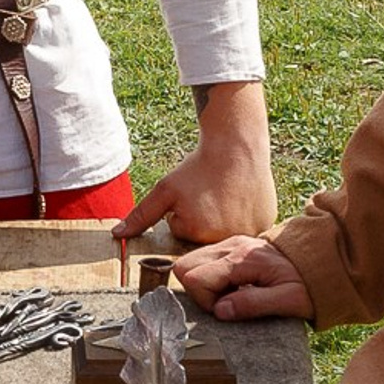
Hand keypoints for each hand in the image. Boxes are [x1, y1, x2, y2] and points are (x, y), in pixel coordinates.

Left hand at [118, 80, 277, 245]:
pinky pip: (249, 227)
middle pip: (204, 237)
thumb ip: (141, 216)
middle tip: (210, 195)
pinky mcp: (267, 222)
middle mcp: (226, 238)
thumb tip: (116, 235)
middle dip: (203, 219)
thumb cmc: (198, 167)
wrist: (236, 145)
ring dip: (224, 218)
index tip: (195, 196)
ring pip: (227, 232)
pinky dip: (245, 216)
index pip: (183, 233)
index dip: (184, 214)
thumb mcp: (165, 190)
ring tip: (226, 195)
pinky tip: (242, 197)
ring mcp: (250, 232)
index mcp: (199, 234)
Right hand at [168, 232, 312, 320]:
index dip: (205, 300)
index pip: (195, 277)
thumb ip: (253, 304)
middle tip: (224, 302)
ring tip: (230, 294)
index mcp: (243, 259)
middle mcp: (232, 246)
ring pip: (190, 261)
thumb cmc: (310, 284)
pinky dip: (210, 277)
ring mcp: (231, 243)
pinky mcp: (233, 245)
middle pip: (185, 266)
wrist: (326, 260)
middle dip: (197, 291)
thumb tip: (219, 310)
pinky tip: (233, 286)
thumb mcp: (289, 301)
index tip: (228, 309)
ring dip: (203, 284)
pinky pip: (204, 260)